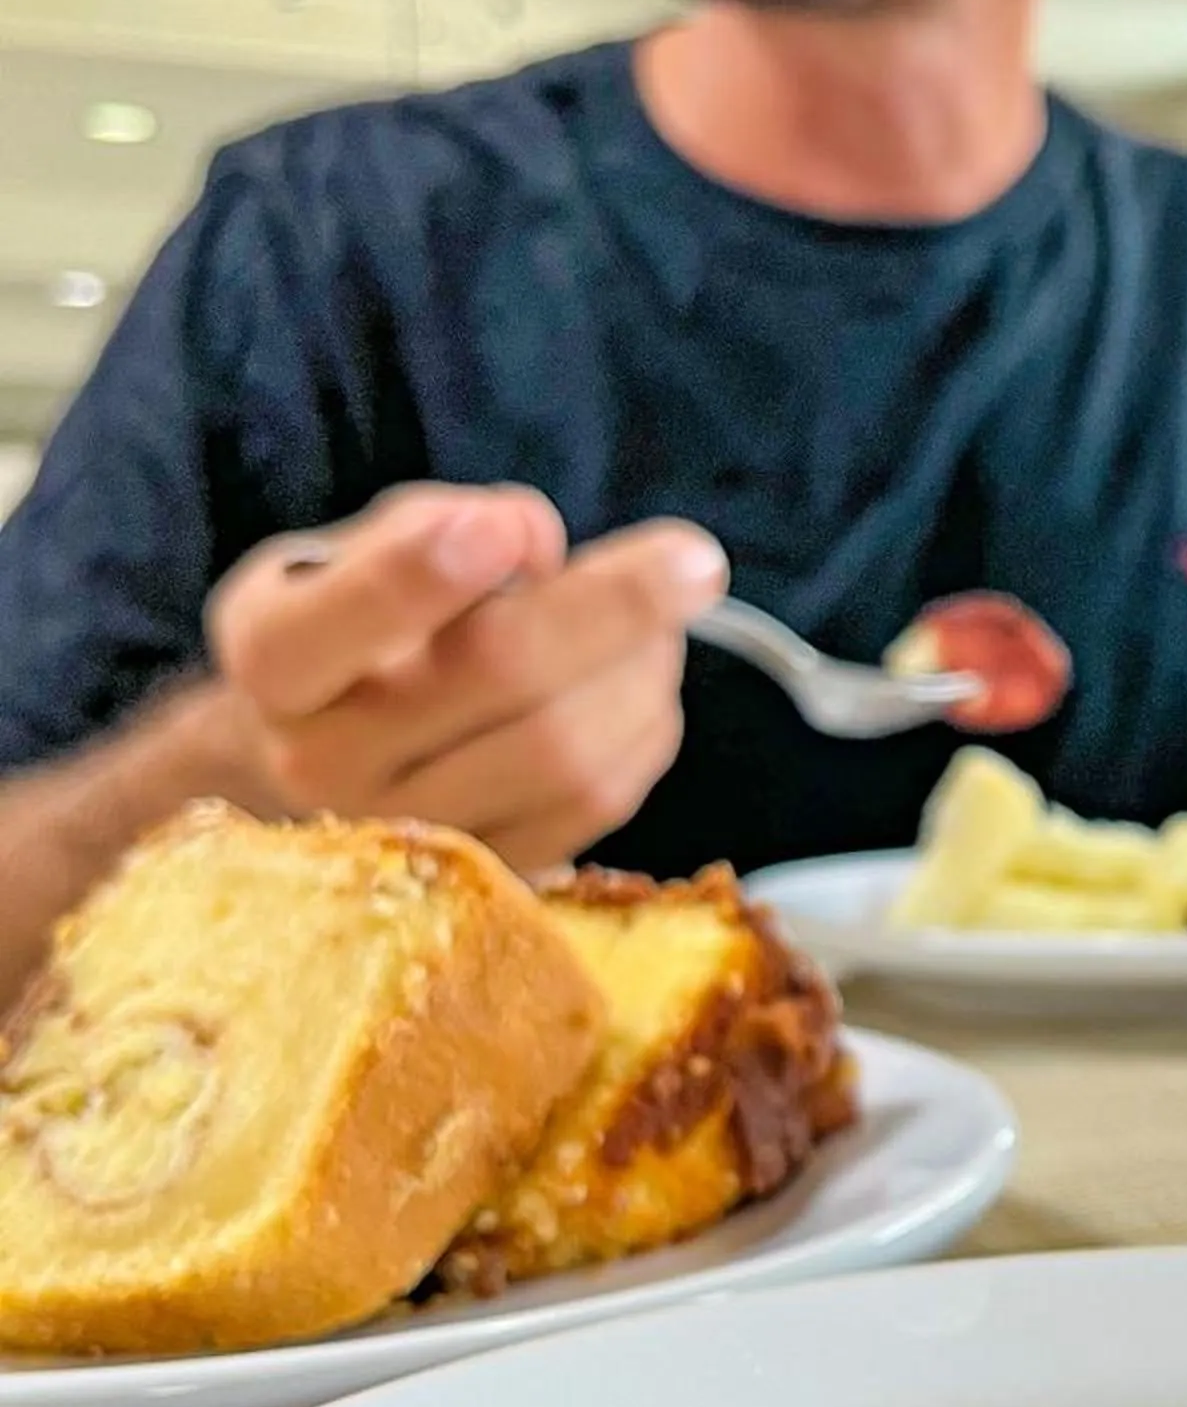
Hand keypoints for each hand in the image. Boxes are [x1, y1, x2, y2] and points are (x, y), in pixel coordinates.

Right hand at [207, 484, 727, 869]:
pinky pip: (598, 804)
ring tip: (661, 623)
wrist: (328, 753)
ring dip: (643, 672)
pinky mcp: (485, 882)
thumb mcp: (358, 547)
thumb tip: (534, 542)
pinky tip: (642, 685)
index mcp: (272, 657)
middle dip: (615, 608)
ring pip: (567, 751)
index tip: (510, 525)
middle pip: (495, 677)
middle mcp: (321, 762)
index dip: (421, 572)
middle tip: (695, 561)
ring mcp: (406, 838)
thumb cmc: (358, 626)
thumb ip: (433, 524)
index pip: (336, 621)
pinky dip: (645, 731)